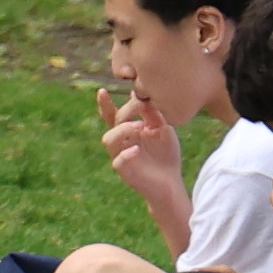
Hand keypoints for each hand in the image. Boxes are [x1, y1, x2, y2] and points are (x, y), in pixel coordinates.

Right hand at [100, 80, 188, 222]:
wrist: (171, 182)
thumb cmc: (165, 155)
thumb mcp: (162, 129)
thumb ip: (151, 114)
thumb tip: (138, 95)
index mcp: (128, 131)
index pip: (113, 116)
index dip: (105, 104)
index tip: (102, 91)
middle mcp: (121, 142)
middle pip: (112, 124)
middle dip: (124, 113)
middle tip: (140, 107)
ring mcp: (120, 156)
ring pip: (108, 140)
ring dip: (122, 130)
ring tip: (140, 127)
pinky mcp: (125, 172)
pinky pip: (118, 161)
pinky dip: (125, 154)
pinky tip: (137, 150)